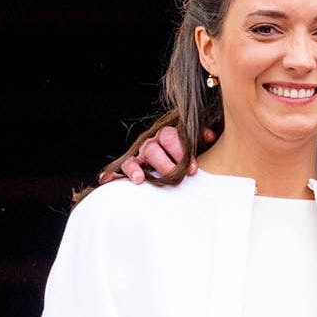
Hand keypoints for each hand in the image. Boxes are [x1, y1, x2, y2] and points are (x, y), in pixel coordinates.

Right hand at [98, 126, 215, 184]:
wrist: (170, 159)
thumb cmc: (184, 154)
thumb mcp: (195, 144)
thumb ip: (201, 137)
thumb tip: (209, 135)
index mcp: (165, 136)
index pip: (170, 137)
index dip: (181, 152)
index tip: (193, 169)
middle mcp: (149, 144)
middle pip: (153, 149)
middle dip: (164, 163)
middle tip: (174, 176)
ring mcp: (137, 157)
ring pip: (133, 160)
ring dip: (135, 169)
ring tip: (138, 180)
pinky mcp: (127, 170)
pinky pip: (116, 170)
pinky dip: (110, 175)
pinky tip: (107, 181)